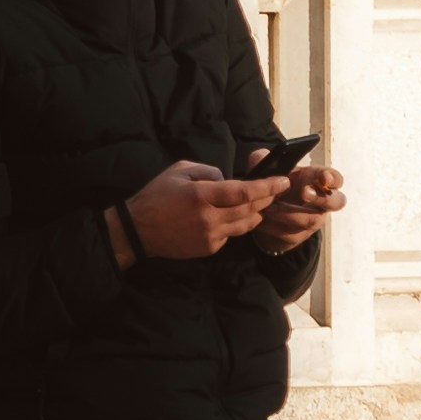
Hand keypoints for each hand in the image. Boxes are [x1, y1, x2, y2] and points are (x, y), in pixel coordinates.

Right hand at [117, 159, 278, 259]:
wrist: (138, 231)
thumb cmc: (157, 196)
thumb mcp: (180, 170)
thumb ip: (208, 172)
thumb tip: (228, 179)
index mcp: (201, 195)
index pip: (244, 192)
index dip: (267, 186)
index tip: (282, 181)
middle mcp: (209, 218)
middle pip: (250, 209)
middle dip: (266, 199)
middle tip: (275, 190)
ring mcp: (209, 236)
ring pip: (245, 225)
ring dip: (255, 213)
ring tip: (258, 204)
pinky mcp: (208, 249)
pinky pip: (230, 235)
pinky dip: (235, 225)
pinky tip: (229, 218)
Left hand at [249, 156, 345, 250]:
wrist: (260, 211)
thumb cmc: (270, 182)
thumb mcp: (265, 168)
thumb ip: (262, 158)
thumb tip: (262, 158)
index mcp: (316, 179)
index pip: (335, 178)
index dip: (333, 178)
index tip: (324, 178)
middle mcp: (321, 201)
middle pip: (336, 202)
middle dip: (321, 197)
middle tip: (304, 193)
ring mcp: (313, 220)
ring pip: (311, 220)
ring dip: (289, 213)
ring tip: (269, 207)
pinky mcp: (299, 236)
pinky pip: (292, 234)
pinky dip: (275, 227)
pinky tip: (262, 220)